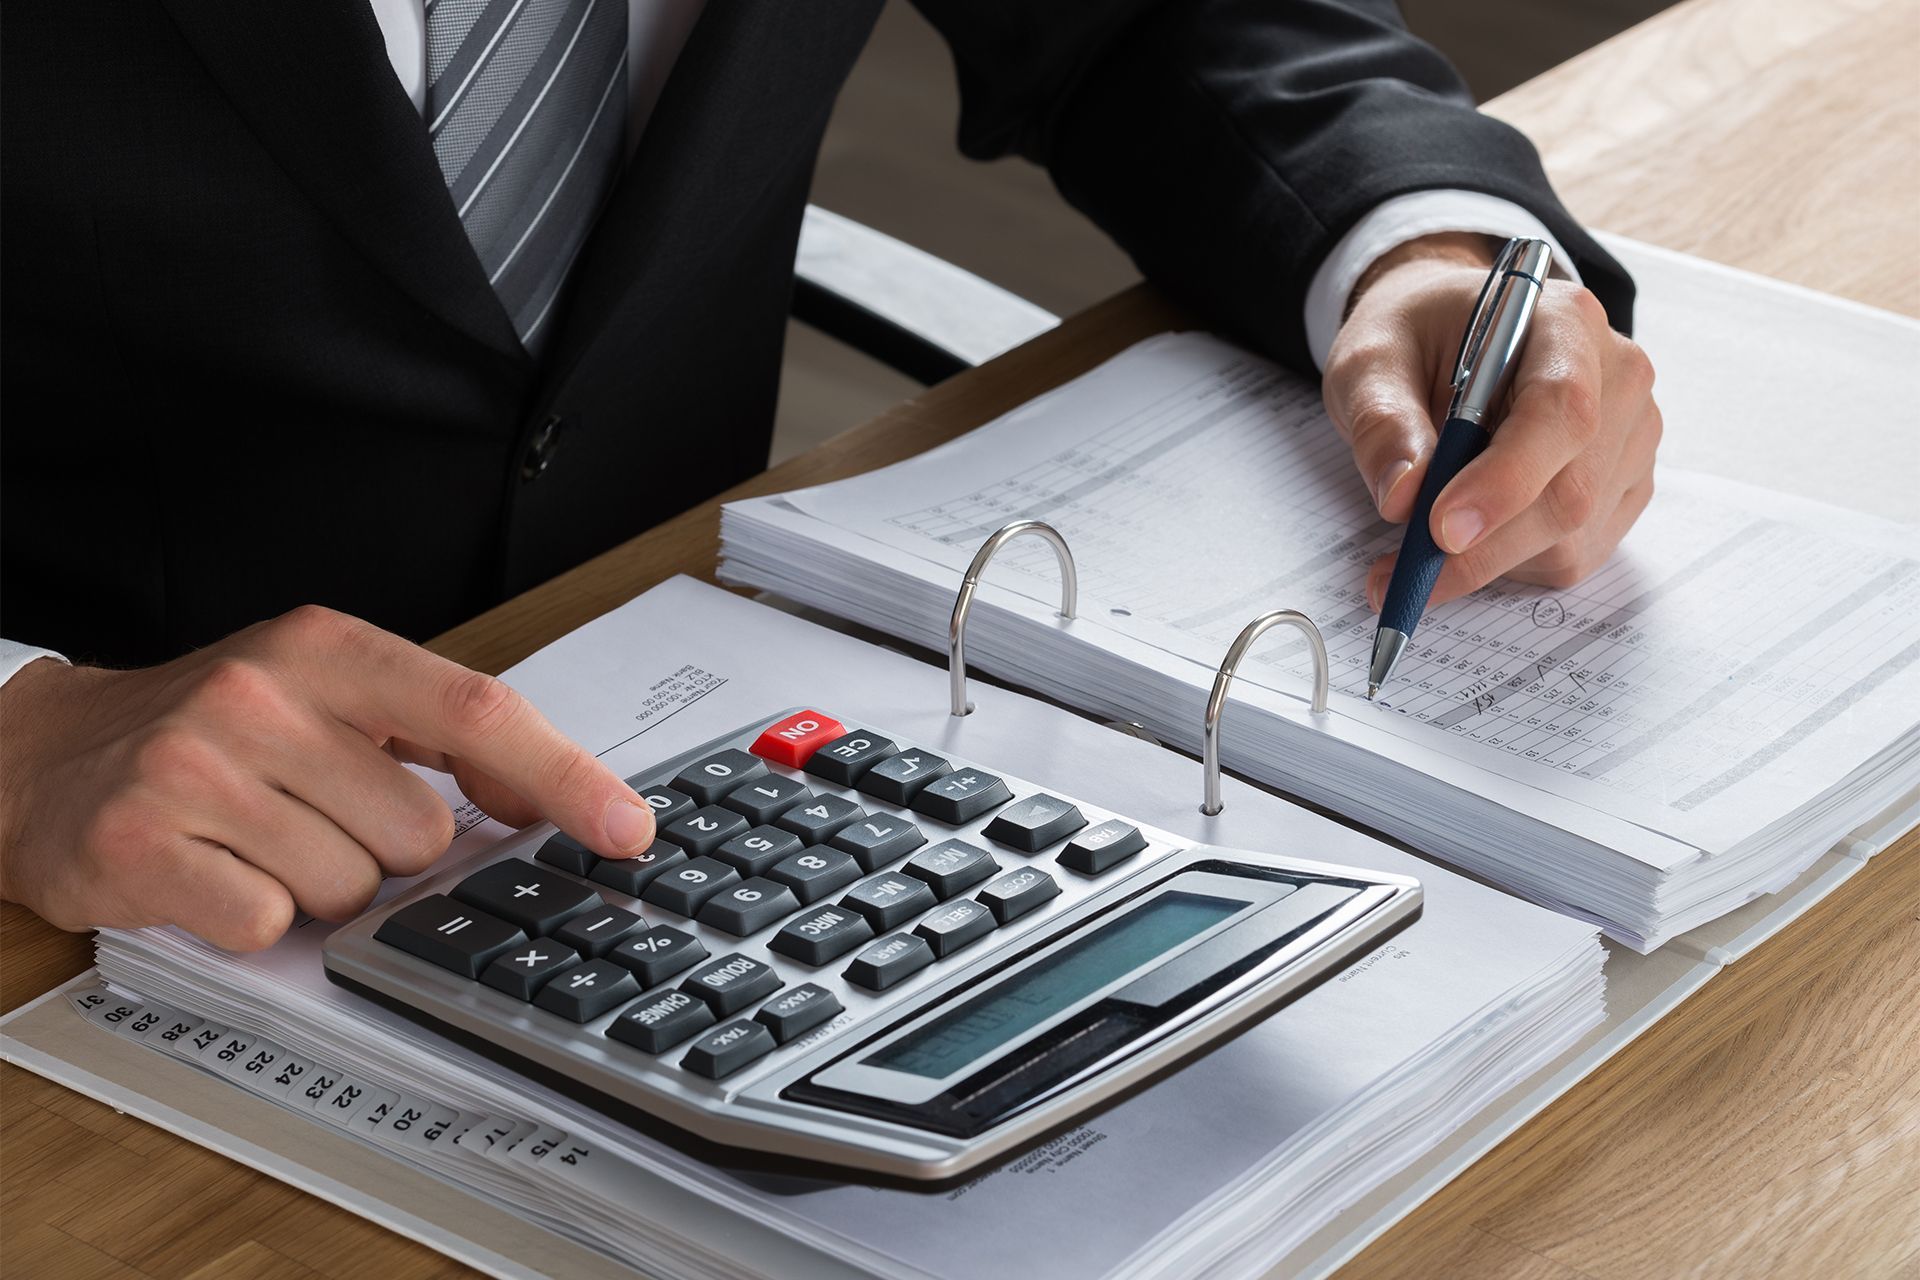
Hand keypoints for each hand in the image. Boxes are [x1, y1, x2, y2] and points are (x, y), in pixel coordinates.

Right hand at [0, 607, 655, 949]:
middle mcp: (263, 696)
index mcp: (327, 648)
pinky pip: (268, 922)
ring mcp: (197, 768)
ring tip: (259, 840)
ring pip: (350, 887)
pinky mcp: (141, 843)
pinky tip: (216, 873)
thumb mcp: (326, 696)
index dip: (566, 775)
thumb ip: (438, 735)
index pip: (479, 709)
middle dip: (386, 850)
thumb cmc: (212, 731)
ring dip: (319, 886)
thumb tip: (549, 796)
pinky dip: (255, 918)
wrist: (41, 755)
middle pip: (420, 831)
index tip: (627, 827)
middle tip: (316, 816)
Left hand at [1322, 232, 1660, 608]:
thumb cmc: (1413, 339)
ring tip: (1415, 549)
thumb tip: (1402, 497)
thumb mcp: (1370, 361)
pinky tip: (1469, 538)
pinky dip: (1510, 565)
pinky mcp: (1622, 486)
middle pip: (1570, 490)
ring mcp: (1629, 436)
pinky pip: (1575, 553)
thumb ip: (1382, 422)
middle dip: (1483, 547)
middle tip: (1401, 573)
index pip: (1561, 411)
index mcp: (1565, 323)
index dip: (1505, 480)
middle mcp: (1617, 379)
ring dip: (1488, 562)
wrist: (1444, 334)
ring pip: (1573, 536)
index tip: (1440, 529)